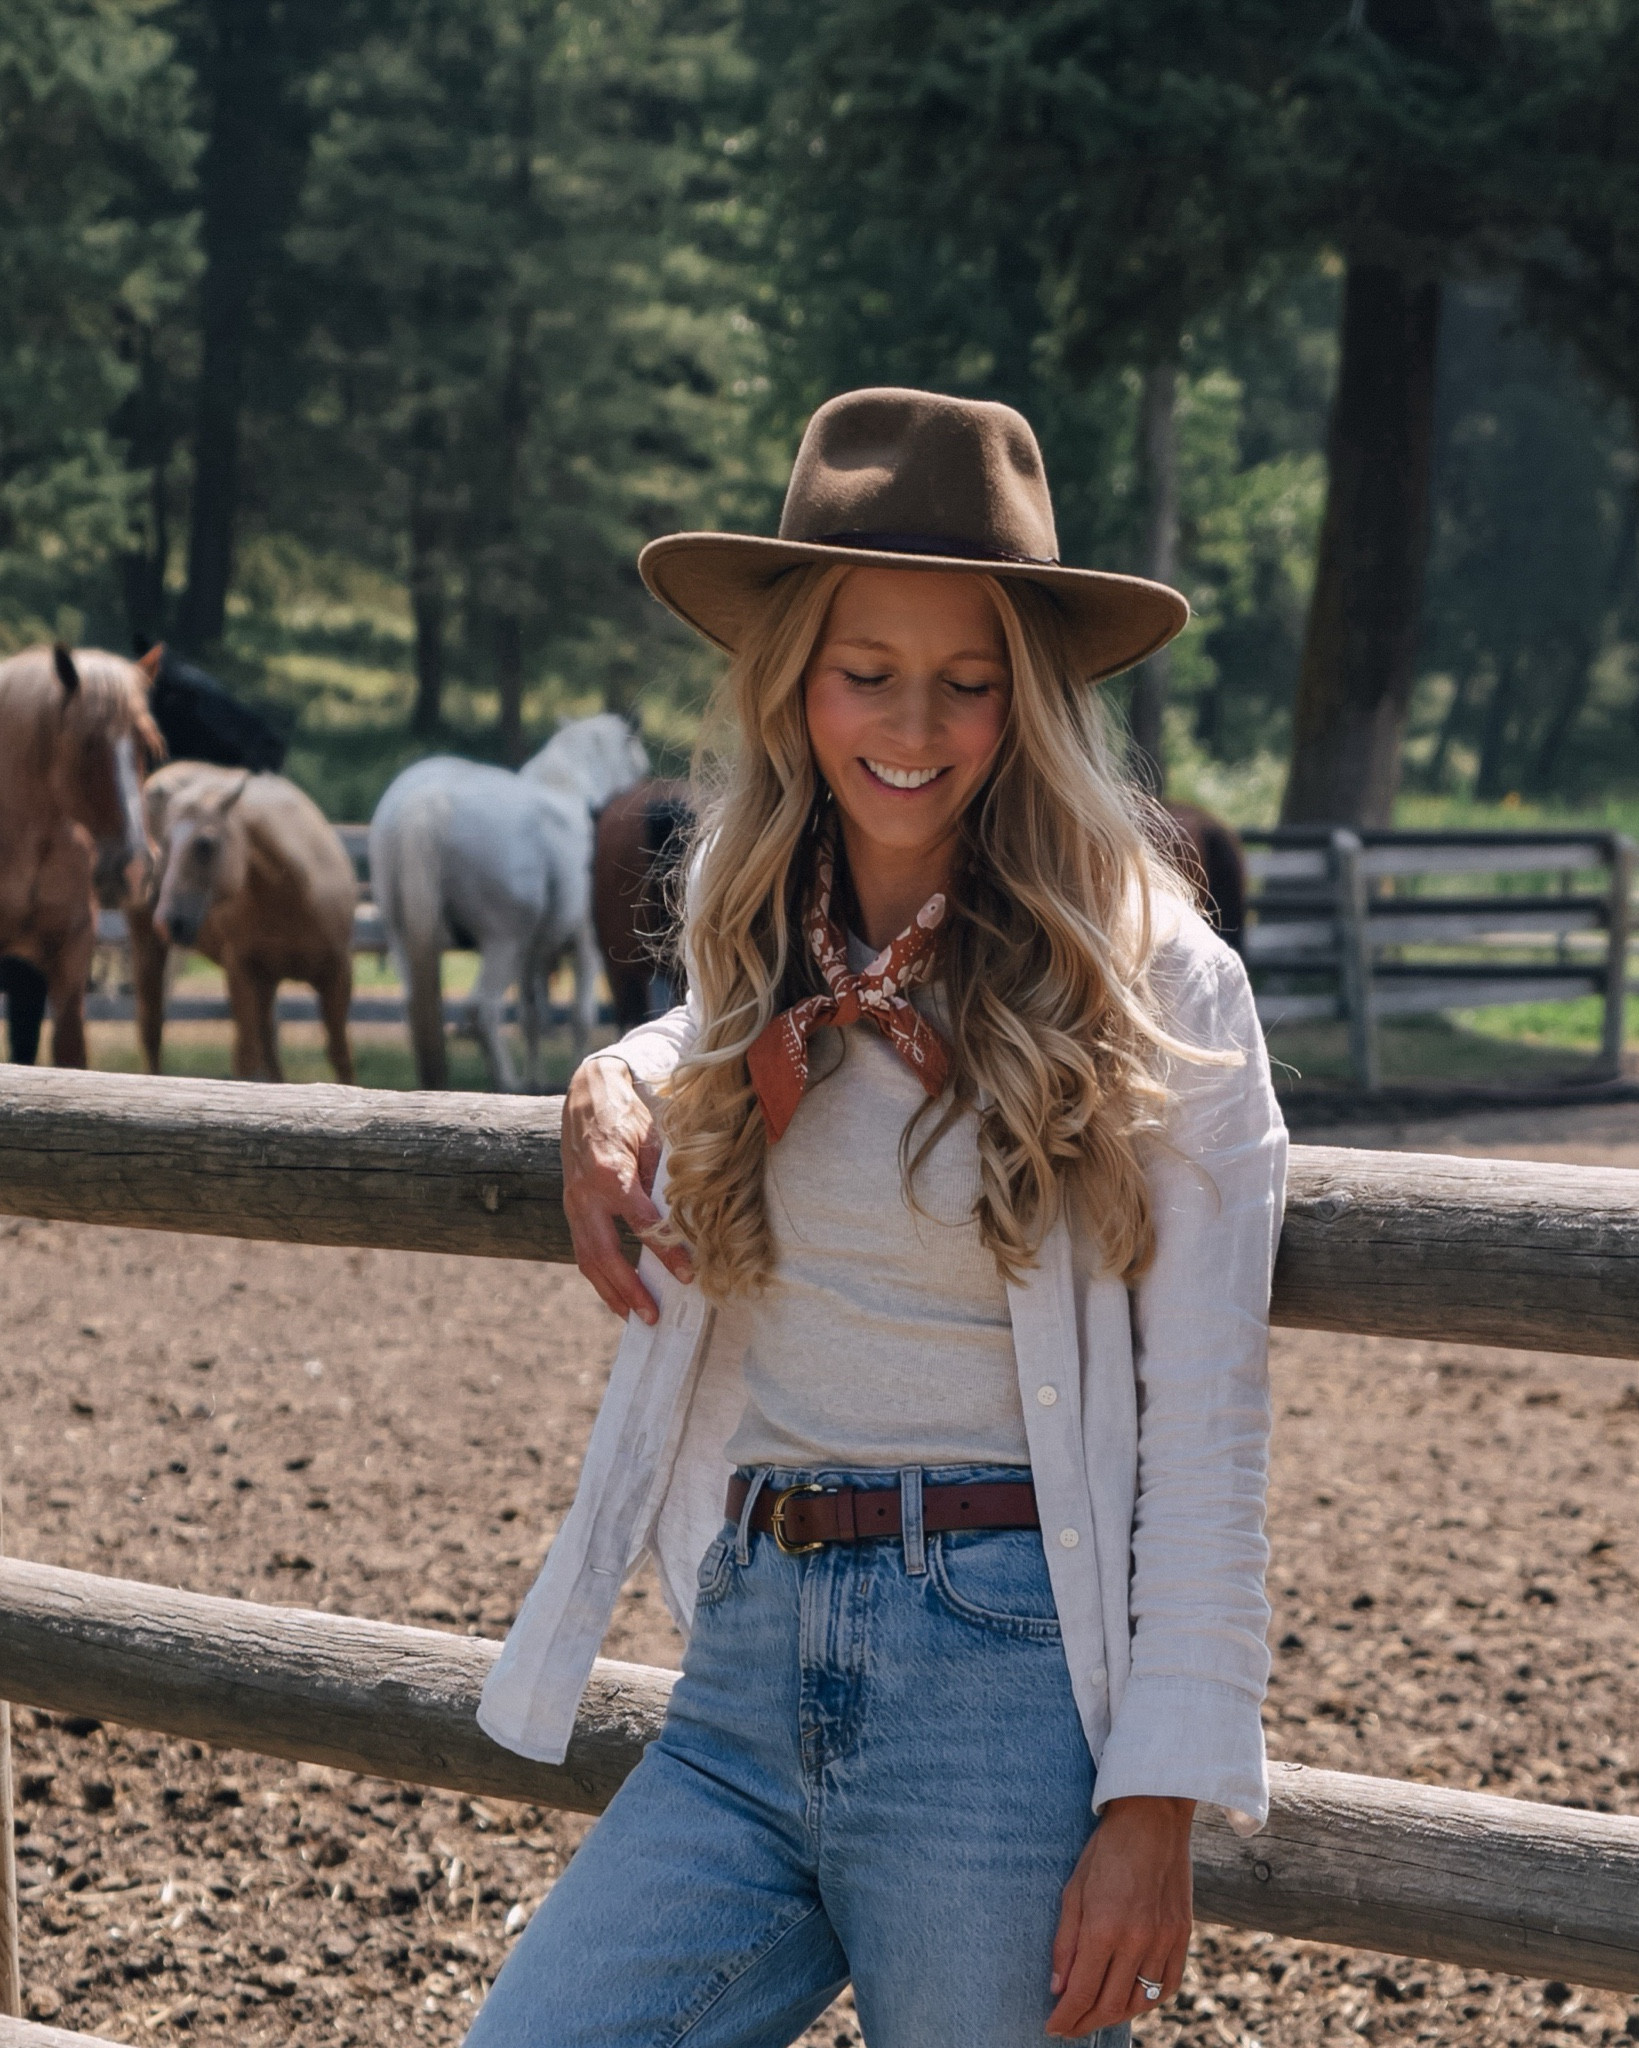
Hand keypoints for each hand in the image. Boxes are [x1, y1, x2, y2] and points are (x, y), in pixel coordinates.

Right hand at [561, 1057, 693, 1324]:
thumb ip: (666, 1178)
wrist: (588, 1095)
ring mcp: (573, 1203)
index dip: (666, 1254)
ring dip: (610, 1293)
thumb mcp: (653, 1137)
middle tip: (652, 1317)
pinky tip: (617, 1295)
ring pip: (587, 1259)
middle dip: (628, 1289)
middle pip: (604, 1254)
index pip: (642, 1224)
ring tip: (634, 1318)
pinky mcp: (571, 1208)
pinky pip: (583, 1250)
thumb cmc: (628, 1114)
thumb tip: (689, 1217)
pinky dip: (600, 1276)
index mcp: (611, 1174)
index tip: (689, 1276)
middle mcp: (586, 1195)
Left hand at [1047, 1796, 1194, 2036]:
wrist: (1153, 1818)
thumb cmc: (1106, 1850)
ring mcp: (1164, 1940)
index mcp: (1103, 1927)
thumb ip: (1064, 1942)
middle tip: (1069, 2027)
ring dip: (1114, 2015)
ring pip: (1139, 2001)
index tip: (1052, 2028)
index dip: (1065, 2017)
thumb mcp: (1073, 1889)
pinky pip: (1167, 1986)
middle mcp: (1136, 1940)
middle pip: (1110, 2005)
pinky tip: (1131, 2000)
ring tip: (1095, 2015)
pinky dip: (1147, 2001)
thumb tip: (1058, 1988)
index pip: (1081, 1992)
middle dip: (1085, 2023)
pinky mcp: (1183, 1935)